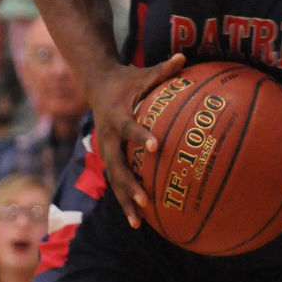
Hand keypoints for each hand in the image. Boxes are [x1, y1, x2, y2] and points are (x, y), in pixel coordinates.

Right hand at [88, 52, 186, 226]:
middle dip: (129, 184)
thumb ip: (164, 70)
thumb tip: (184, 58)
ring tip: (138, 223)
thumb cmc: (128, 80)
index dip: (140, 136)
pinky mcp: (108, 158)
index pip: (129, 127)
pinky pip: (116, 180)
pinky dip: (125, 198)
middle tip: (145, 199)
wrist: (97, 86)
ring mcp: (105, 150)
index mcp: (117, 116)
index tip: (155, 146)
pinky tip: (140, 219)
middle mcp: (108, 138)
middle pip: (116, 165)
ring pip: (113, 180)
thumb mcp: (143, 74)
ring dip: (125, 201)